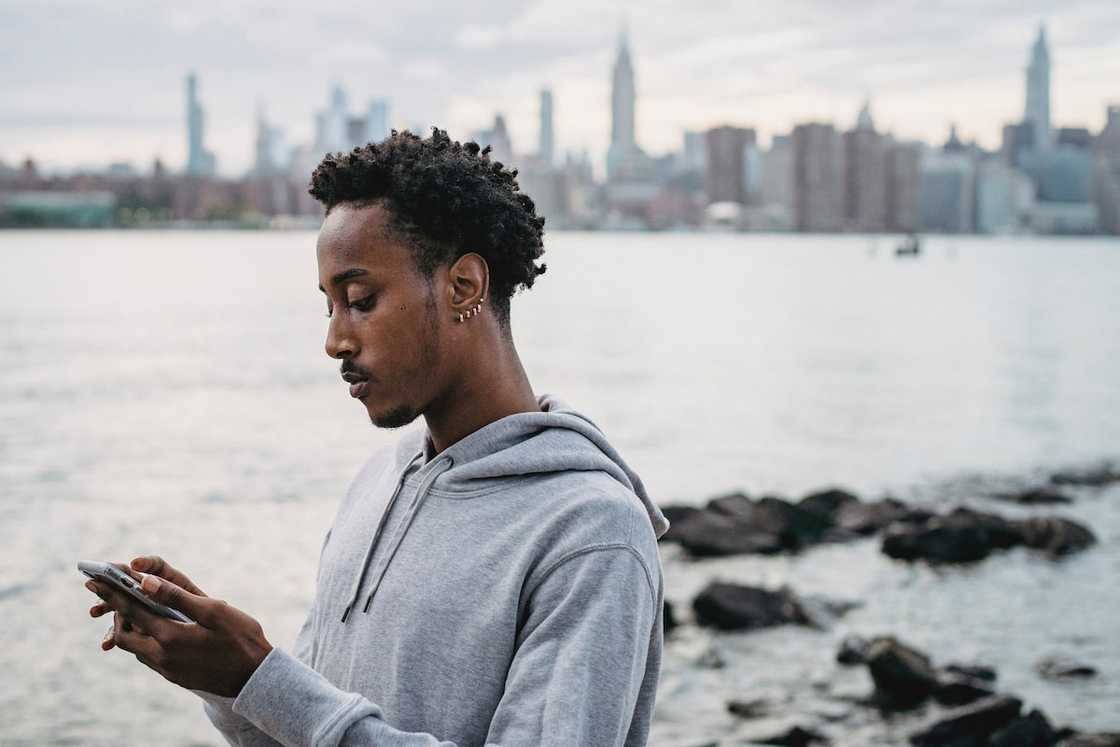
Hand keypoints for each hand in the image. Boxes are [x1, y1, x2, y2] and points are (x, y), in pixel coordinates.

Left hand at [85, 556, 272, 696]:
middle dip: (117, 614)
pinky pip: (150, 657)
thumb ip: (177, 596)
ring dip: (131, 629)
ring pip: (136, 648)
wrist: (255, 678)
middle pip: (124, 636)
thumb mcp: (213, 611)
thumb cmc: (240, 639)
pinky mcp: (176, 677)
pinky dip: (145, 640)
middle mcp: (162, 657)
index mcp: (169, 637)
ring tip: (135, 612)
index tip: (94, 581)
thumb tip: (146, 582)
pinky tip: (158, 631)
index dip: (111, 594)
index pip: (131, 611)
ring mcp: (168, 670)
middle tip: (117, 597)